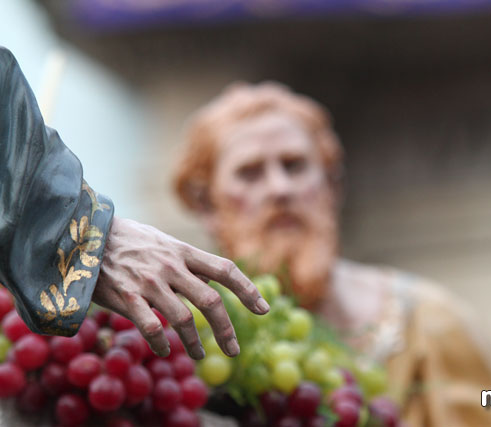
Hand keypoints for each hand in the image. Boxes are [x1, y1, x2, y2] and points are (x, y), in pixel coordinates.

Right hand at [92, 216, 268, 359]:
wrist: (87, 235)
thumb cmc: (130, 240)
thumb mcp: (164, 242)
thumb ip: (187, 261)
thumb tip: (212, 279)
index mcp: (184, 251)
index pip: (225, 270)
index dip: (248, 290)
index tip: (263, 309)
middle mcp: (171, 267)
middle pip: (210, 301)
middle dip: (226, 329)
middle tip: (233, 350)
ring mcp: (149, 282)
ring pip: (184, 320)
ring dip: (195, 344)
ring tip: (201, 356)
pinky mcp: (127, 297)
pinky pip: (152, 328)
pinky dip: (163, 345)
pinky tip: (166, 352)